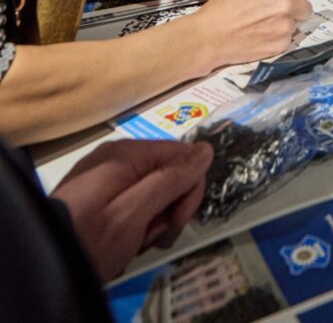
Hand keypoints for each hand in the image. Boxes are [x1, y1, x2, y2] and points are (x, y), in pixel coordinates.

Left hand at [53, 139, 212, 280]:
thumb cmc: (90, 238)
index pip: (185, 156)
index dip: (190, 188)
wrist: (40, 267)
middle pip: (170, 173)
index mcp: (128, 153)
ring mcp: (107, 176)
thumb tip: (207, 150)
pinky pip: (134, 200)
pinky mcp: (98, 195)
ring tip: (136, 243)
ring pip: (154, 190)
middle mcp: (119, 157)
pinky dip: (137, 222)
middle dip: (171, 207)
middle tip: (155, 237)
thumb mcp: (135, 212)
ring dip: (155, 220)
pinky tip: (127, 241)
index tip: (176, 221)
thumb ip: (172, 179)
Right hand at [191, 0, 319, 70]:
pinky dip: (278, 36)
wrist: (209, 36)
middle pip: (307, 4)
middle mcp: (287, 5)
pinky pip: (288, 38)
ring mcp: (286, 27)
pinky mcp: (282, 44)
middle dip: (296, 5)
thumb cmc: (223, 10)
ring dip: (286, 22)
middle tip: (278, 8)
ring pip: (297, 22)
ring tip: (263, 23)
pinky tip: (261, 34)